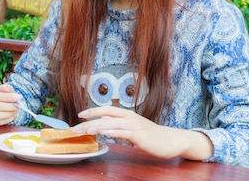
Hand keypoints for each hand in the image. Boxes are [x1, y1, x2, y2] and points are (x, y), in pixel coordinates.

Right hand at [0, 84, 21, 125]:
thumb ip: (6, 88)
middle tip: (18, 105)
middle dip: (9, 106)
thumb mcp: (6, 87)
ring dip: (8, 114)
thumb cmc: (4, 93)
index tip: (18, 97)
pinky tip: (12, 115)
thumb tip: (6, 89)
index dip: (7, 97)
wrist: (1, 100)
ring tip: (15, 110)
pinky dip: (7, 119)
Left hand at [72, 106, 212, 160]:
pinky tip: (105, 135)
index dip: (92, 111)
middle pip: (106, 115)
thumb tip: (103, 123)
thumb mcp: (132, 128)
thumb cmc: (151, 135)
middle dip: (89, 120)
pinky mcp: (140, 136)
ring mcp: (135, 126)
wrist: (172, 140)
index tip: (79, 115)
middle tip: (75, 127)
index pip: (106, 109)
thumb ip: (118, 125)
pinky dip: (114, 133)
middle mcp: (130, 117)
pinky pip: (125, 133)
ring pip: (113, 124)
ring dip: (98, 126)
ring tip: (85, 130)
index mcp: (127, 114)